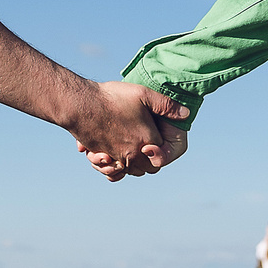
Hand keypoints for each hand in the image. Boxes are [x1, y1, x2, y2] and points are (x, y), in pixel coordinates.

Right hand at [72, 81, 190, 179]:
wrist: (80, 104)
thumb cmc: (112, 97)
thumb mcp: (143, 94)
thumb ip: (167, 105)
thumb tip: (186, 113)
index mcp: (147, 140)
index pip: (161, 154)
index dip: (160, 146)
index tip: (154, 136)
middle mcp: (133, 154)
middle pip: (148, 168)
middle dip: (149, 159)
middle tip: (146, 146)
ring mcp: (116, 158)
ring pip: (131, 172)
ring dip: (134, 165)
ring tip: (132, 150)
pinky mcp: (102, 158)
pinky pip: (114, 173)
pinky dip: (117, 169)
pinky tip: (116, 158)